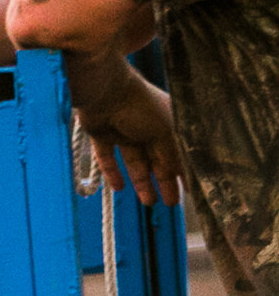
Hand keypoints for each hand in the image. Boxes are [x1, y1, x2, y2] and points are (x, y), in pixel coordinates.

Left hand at [77, 63, 182, 205]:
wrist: (106, 92)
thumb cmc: (142, 108)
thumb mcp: (165, 134)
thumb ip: (172, 156)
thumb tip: (184, 175)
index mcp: (168, 123)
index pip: (178, 152)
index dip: (184, 171)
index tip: (193, 190)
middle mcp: (148, 128)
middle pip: (158, 160)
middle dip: (165, 182)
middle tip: (172, 203)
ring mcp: (124, 131)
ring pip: (135, 162)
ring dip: (142, 183)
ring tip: (150, 203)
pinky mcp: (102, 134)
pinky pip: (107, 157)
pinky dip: (112, 172)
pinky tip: (119, 189)